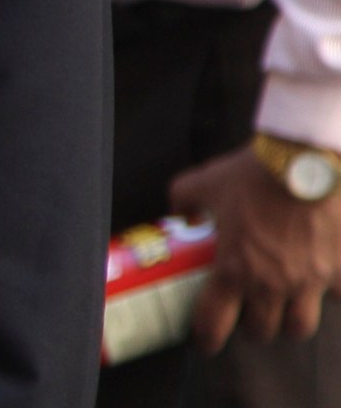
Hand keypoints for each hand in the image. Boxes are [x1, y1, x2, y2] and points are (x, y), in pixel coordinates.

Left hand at [171, 146, 340, 349]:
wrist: (306, 161)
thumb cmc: (252, 174)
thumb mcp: (204, 182)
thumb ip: (184, 201)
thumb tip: (181, 214)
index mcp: (233, 269)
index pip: (214, 322)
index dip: (208, 338)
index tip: (208, 343)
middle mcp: (271, 284)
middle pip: (263, 331)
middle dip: (254, 327)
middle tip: (250, 315)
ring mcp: (310, 282)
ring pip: (300, 326)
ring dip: (290, 321)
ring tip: (286, 309)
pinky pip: (338, 298)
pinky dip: (331, 294)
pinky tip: (324, 281)